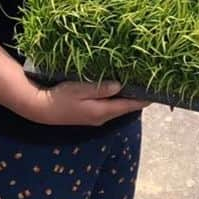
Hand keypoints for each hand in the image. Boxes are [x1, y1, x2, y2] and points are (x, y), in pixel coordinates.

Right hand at [30, 80, 148, 126]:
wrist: (41, 110)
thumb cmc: (60, 97)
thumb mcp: (79, 89)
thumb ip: (100, 88)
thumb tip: (121, 86)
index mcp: (102, 111)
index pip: (129, 106)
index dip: (144, 98)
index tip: (157, 89)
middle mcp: (102, 117)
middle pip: (126, 107)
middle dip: (137, 96)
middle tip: (149, 80)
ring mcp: (96, 117)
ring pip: (118, 106)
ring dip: (127, 96)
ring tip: (137, 81)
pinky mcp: (90, 114)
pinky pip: (109, 106)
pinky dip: (117, 97)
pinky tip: (118, 86)